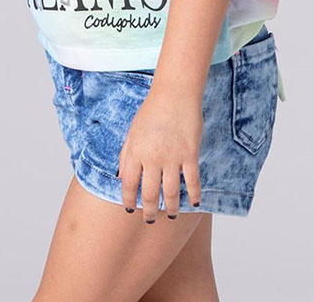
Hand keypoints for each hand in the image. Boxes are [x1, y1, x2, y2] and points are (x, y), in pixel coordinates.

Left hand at [118, 88, 202, 222]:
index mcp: (135, 151)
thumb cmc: (152, 111)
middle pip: (150, 193)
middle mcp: (152, 157)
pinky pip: (192, 180)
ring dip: (171, 207)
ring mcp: (172, 157)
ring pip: (171, 192)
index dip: (128, 200)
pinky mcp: (190, 154)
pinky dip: (194, 194)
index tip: (130, 209)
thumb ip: (125, 155)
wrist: (174, 93)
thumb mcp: (132, 131)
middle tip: (150, 220)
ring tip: (171, 215)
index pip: (128, 184)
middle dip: (149, 211)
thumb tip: (119, 177)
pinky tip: (194, 202)